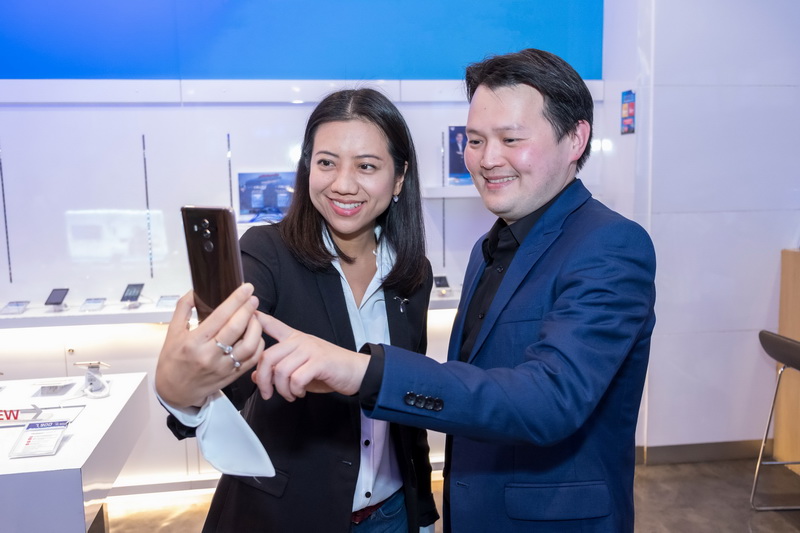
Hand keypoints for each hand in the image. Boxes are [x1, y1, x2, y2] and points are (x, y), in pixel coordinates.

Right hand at [155, 283, 264, 407]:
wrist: (174, 391)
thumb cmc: (172, 360)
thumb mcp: (172, 332)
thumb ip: (183, 308)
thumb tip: (196, 290)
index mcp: (193, 342)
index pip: (219, 316)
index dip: (236, 300)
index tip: (246, 288)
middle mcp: (209, 355)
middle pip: (236, 328)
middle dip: (248, 310)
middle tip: (253, 298)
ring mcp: (222, 367)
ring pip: (248, 345)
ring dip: (256, 327)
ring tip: (254, 316)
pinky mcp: (231, 376)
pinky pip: (252, 359)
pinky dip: (258, 344)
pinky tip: (255, 334)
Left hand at [253, 313, 369, 401]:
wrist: (356, 372)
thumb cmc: (328, 370)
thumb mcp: (300, 370)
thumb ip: (278, 370)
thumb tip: (255, 376)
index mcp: (295, 339)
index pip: (272, 324)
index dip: (257, 319)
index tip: (247, 313)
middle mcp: (300, 341)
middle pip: (267, 356)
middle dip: (262, 380)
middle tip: (267, 394)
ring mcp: (310, 350)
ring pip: (281, 370)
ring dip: (281, 389)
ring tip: (289, 395)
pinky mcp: (320, 362)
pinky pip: (296, 379)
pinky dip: (295, 391)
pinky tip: (300, 393)